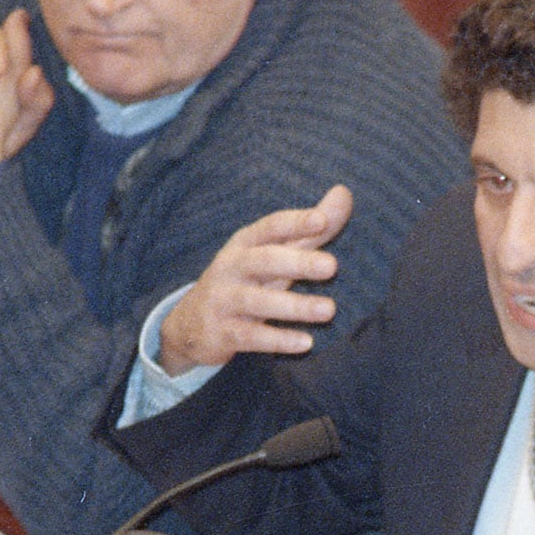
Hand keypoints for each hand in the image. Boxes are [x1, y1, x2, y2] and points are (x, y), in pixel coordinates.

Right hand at [158, 186, 354, 374]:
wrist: (190, 325)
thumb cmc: (245, 280)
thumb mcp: (273, 253)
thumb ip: (309, 230)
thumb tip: (345, 193)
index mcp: (245, 243)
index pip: (271, 228)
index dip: (295, 223)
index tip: (322, 220)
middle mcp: (231, 267)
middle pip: (264, 261)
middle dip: (298, 262)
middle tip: (333, 266)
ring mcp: (223, 300)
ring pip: (258, 301)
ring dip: (295, 306)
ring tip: (329, 310)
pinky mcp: (222, 333)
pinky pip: (251, 336)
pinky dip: (278, 340)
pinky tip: (306, 342)